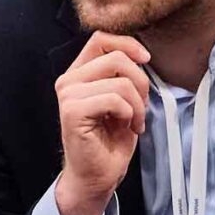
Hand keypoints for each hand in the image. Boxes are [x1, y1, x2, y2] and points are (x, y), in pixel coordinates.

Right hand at [54, 32, 152, 214]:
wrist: (96, 176)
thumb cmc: (109, 141)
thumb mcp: (122, 100)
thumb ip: (123, 75)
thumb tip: (141, 56)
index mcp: (78, 73)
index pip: (101, 39)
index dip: (128, 44)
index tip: (146, 60)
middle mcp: (68, 80)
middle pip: (116, 57)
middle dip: (140, 81)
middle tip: (141, 107)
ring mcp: (68, 95)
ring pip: (120, 81)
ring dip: (137, 104)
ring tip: (134, 122)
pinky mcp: (73, 111)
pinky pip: (115, 99)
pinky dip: (129, 114)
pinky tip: (126, 127)